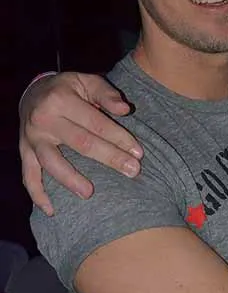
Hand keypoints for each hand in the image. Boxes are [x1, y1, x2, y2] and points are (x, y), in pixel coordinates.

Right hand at [19, 72, 142, 213]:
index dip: (119, 138)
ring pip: (52, 162)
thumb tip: (125, 110)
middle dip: (109, 158)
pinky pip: (29, 175)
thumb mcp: (87, 81)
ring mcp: (32, 138)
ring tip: (89, 193)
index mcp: (62, 99)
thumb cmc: (68, 89)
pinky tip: (51, 210)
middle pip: (80, 143)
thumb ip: (107, 93)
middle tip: (132, 171)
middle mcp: (44, 119)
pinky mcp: (25, 152)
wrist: (32, 92)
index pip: (96, 123)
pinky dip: (37, 194)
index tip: (138, 153)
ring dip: (71, 180)